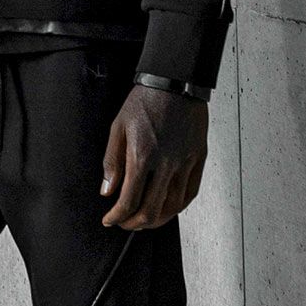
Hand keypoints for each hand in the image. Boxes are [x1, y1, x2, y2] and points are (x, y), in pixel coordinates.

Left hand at [99, 84, 207, 229]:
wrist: (175, 82)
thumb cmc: (145, 101)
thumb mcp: (118, 127)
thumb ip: (112, 162)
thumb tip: (107, 191)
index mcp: (142, 156)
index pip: (129, 201)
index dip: (117, 217)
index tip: (109, 219)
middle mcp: (166, 163)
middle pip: (151, 210)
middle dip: (134, 223)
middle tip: (124, 223)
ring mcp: (185, 162)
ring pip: (173, 206)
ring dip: (157, 220)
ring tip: (143, 220)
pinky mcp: (198, 158)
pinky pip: (190, 193)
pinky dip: (177, 207)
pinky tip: (167, 209)